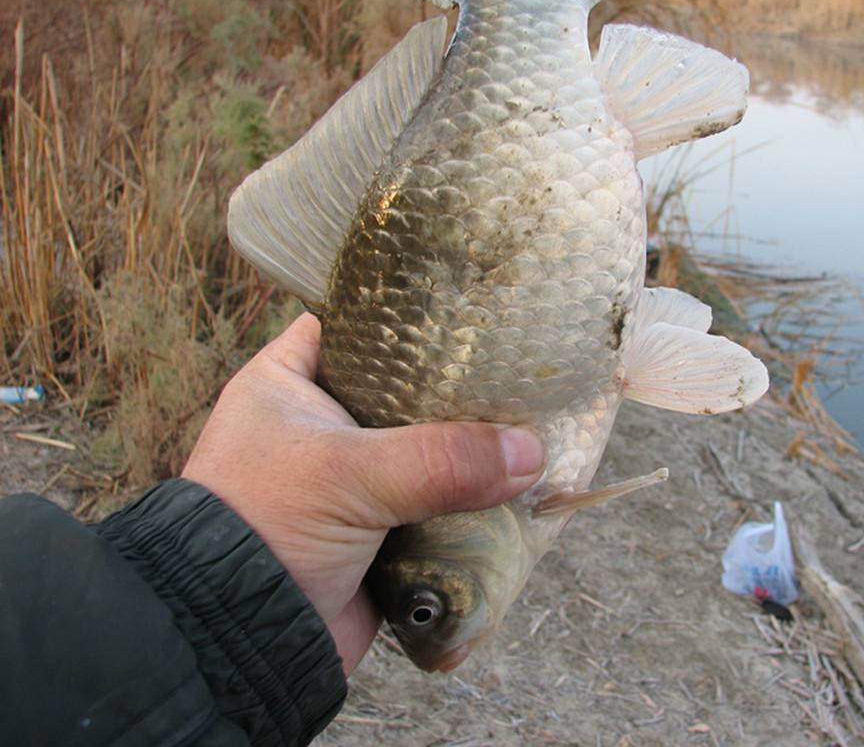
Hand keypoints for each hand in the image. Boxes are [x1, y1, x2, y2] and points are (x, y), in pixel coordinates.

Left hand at [181, 313, 545, 672]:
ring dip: (471, 455)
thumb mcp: (348, 476)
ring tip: (534, 428)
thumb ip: (440, 459)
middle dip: (459, 393)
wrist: (239, 642)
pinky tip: (517, 490)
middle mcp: (321, 426)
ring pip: (426, 452)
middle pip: (405, 392)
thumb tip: (530, 452)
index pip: (353, 324)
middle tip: (520, 373)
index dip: (408, 315)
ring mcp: (351, 481)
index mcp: (288, 384)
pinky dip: (469, 504)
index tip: (471, 310)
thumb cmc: (265, 528)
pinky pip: (435, 505)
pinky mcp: (377, 531)